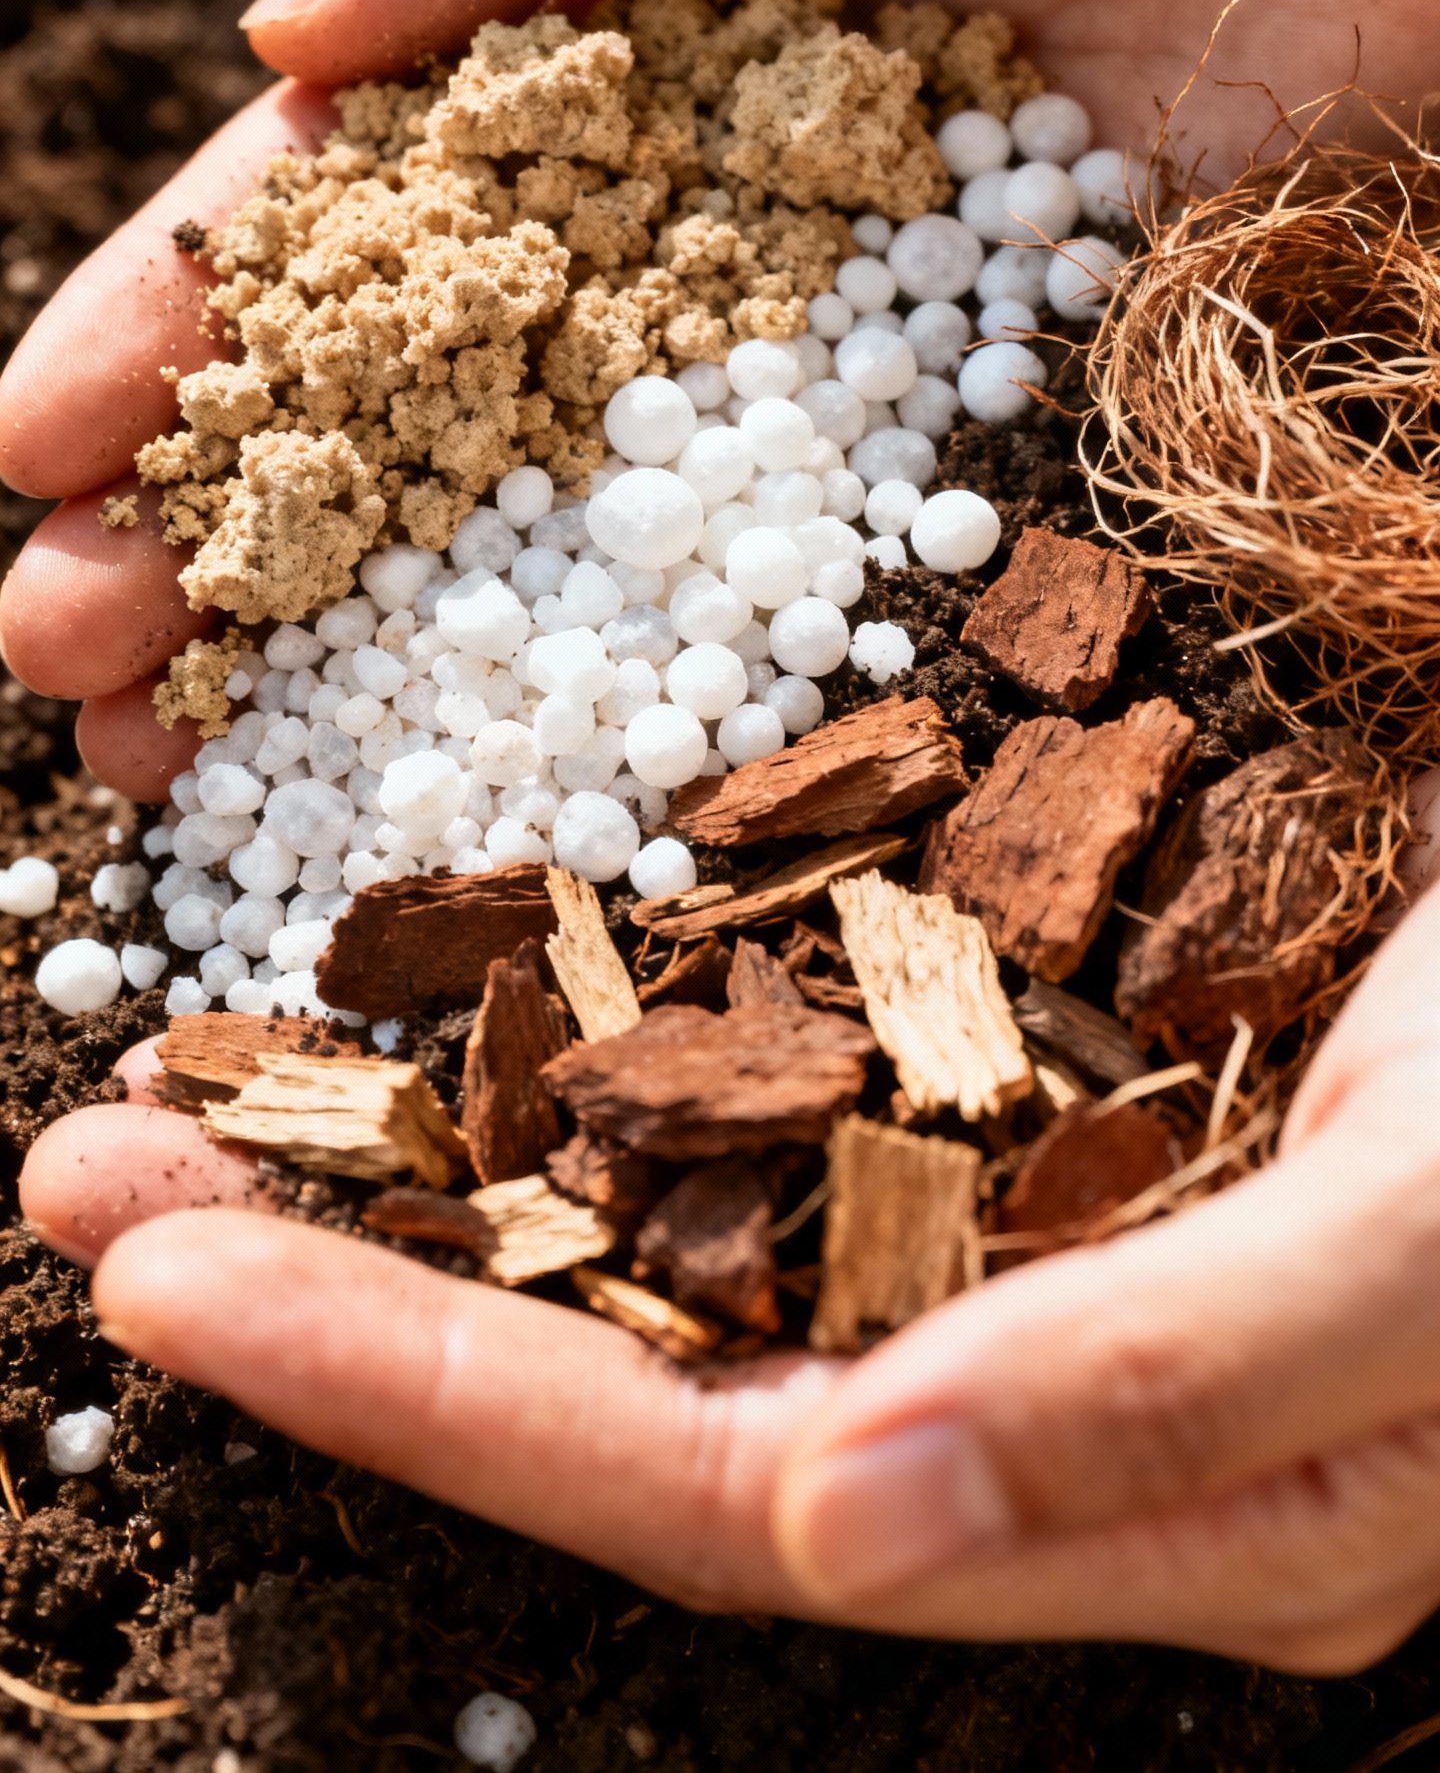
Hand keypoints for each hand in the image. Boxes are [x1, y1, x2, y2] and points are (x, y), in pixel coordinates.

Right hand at [6, 0, 1439, 795]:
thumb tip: (284, 52)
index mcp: (598, 20)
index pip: (355, 205)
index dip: (193, 329)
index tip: (40, 456)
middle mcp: (700, 200)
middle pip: (438, 400)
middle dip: (250, 534)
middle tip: (84, 675)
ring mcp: (850, 318)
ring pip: (598, 516)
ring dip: (415, 651)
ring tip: (225, 772)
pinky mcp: (1015, 386)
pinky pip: (848, 551)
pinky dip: (710, 672)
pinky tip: (562, 784)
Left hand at [22, 849, 1439, 1667]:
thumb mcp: (1434, 1242)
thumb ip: (1174, 1387)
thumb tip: (835, 1528)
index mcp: (1129, 1506)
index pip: (708, 1490)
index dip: (429, 1393)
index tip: (169, 1273)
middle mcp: (1036, 1406)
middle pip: (634, 1372)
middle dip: (352, 1278)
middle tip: (88, 1166)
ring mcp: (1020, 1247)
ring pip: (673, 1237)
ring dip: (434, 1158)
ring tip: (201, 1075)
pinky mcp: (1021, 1096)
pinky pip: (761, 1102)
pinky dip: (591, 1053)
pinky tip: (468, 997)